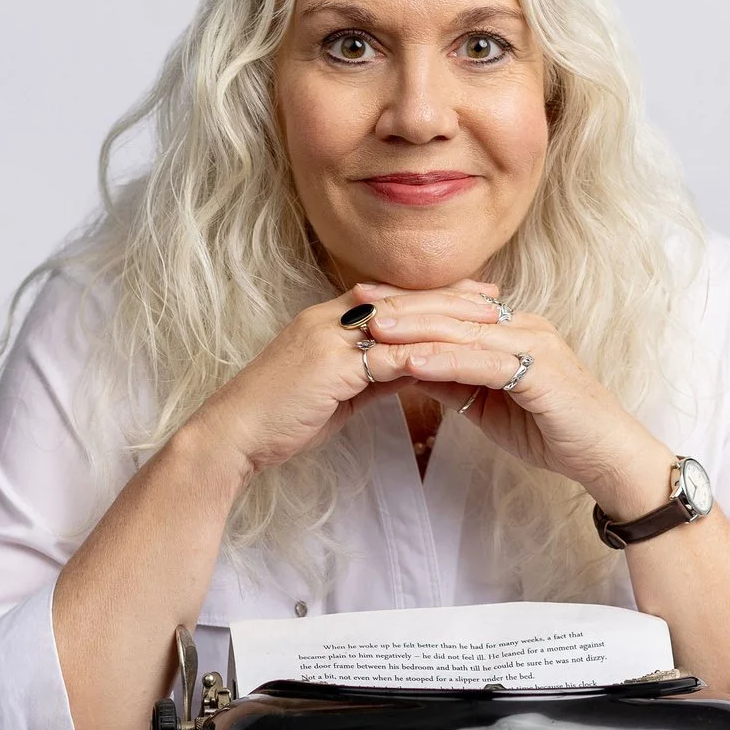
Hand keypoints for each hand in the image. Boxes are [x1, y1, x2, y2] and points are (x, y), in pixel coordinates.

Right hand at [177, 284, 495, 480]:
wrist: (234, 435)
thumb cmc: (280, 418)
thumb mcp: (332, 391)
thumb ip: (368, 375)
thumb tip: (406, 372)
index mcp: (326, 319)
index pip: (391, 296)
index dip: (432, 293)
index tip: (472, 294)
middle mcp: (328, 318)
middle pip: (403, 298)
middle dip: (451, 296)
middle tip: (495, 296)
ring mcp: (329, 338)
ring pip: (402, 321)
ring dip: (448, 321)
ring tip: (489, 323)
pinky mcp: (331, 365)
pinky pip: (389, 356)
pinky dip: (427, 357)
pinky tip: (459, 362)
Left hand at [351, 282, 675, 520]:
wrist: (604, 455)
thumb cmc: (551, 429)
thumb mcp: (487, 402)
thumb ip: (451, 378)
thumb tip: (404, 365)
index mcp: (511, 328)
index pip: (451, 308)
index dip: (406, 302)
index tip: (362, 300)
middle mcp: (523, 326)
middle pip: (452, 310)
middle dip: (401, 305)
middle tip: (356, 302)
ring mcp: (535, 344)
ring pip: (464, 331)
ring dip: (415, 329)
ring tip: (373, 329)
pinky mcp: (542, 371)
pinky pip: (484, 362)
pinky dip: (445, 360)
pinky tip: (412, 362)